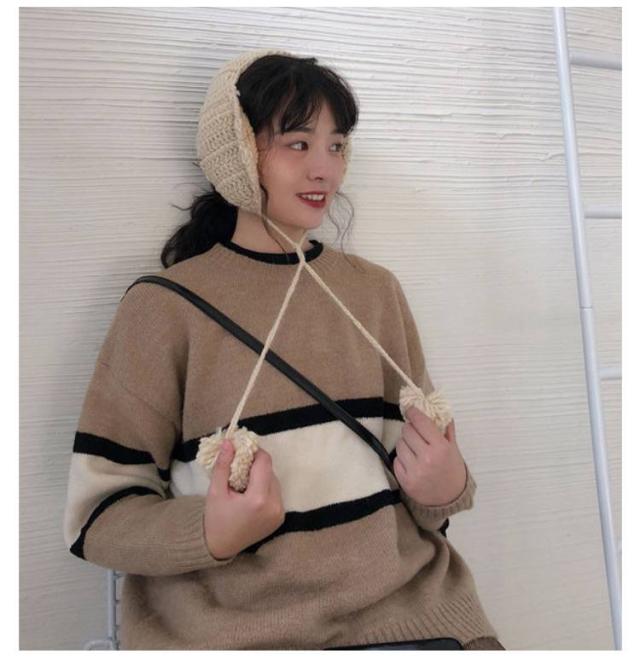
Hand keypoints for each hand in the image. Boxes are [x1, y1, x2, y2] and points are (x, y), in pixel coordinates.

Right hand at [203, 441, 285, 559]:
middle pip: (270, 471)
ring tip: (244, 483)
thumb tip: (229, 442)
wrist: (220, 547)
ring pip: (274, 481)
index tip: (241, 451)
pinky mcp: (280, 518)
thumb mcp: (215, 491)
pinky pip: (276, 493)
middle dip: (256, 466)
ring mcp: (279, 513)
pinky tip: (251, 494)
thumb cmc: (215, 518)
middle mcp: (274, 506)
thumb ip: (223, 465)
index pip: (264, 462)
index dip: (254, 452)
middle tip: (239, 467)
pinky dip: (265, 489)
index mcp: (258, 499)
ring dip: (261, 477)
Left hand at [393, 406, 467, 506]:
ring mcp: (414, 470)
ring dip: (405, 443)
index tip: (411, 410)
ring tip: (414, 448)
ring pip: (399, 444)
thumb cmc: (452, 470)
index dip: (414, 413)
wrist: (450, 499)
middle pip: (407, 431)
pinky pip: (396, 460)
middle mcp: (426, 458)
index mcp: (441, 448)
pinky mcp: (404, 480)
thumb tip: (438, 409)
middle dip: (410, 429)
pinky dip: (402, 458)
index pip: (421, 422)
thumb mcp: (454, 448)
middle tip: (415, 432)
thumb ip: (446, 428)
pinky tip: (411, 461)